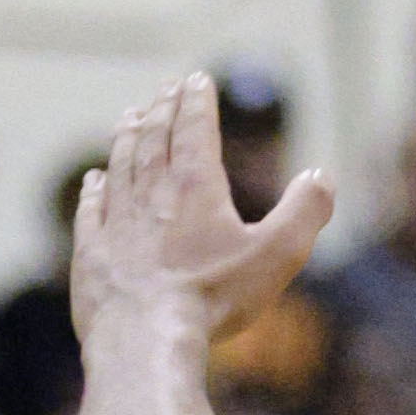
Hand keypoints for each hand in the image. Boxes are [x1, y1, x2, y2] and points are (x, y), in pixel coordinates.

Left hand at [73, 72, 333, 353]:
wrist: (146, 335)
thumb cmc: (214, 298)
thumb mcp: (276, 255)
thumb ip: (304, 213)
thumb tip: (323, 176)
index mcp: (195, 186)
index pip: (195, 129)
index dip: (197, 101)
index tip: (196, 79)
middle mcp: (151, 192)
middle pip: (154, 138)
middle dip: (162, 109)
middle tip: (165, 89)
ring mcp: (117, 220)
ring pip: (121, 165)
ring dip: (127, 137)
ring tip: (130, 117)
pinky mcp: (94, 252)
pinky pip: (92, 211)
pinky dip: (94, 190)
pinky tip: (95, 180)